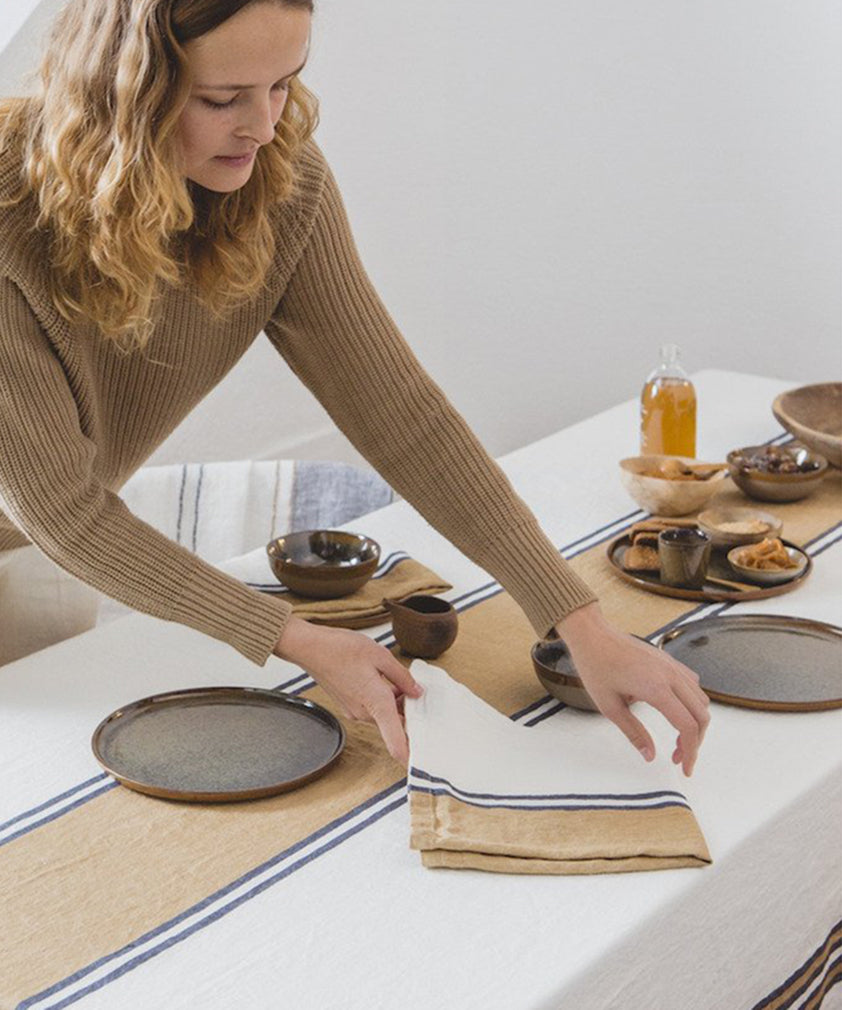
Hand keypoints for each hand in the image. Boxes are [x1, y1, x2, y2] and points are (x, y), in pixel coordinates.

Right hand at [274, 616, 422, 764]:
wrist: (310, 648)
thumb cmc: (341, 649)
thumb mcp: (380, 656)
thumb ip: (402, 677)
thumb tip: (417, 692)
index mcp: (376, 703)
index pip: (395, 740)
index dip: (408, 754)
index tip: (420, 761)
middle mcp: (364, 713)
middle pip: (394, 723)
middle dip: (408, 711)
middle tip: (418, 691)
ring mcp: (354, 711)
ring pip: (384, 714)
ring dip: (395, 703)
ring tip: (399, 678)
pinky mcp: (348, 706)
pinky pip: (372, 708)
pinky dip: (382, 699)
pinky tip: (383, 680)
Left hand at [555, 603, 710, 775]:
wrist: (592, 636)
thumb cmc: (596, 666)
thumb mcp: (610, 707)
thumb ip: (634, 733)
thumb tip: (650, 755)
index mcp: (656, 688)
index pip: (687, 726)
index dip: (690, 751)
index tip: (684, 767)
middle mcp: (670, 675)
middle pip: (701, 715)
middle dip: (694, 741)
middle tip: (678, 756)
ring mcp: (671, 666)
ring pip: (700, 700)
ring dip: (695, 722)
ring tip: (677, 738)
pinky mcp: (668, 661)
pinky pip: (692, 684)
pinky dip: (692, 703)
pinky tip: (677, 712)